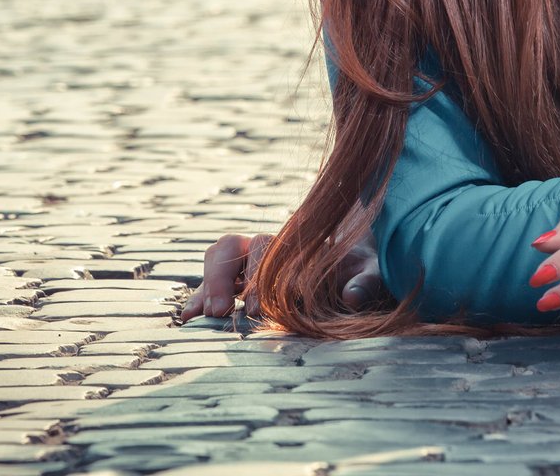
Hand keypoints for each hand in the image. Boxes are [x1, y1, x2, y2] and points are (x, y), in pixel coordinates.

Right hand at [175, 230, 384, 320]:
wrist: (354, 260)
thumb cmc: (361, 266)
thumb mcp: (371, 271)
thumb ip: (366, 280)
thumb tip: (354, 296)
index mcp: (294, 242)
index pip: (267, 249)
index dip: (258, 277)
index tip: (257, 310)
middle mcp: (266, 247)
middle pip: (234, 247)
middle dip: (223, 278)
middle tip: (222, 311)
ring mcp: (249, 263)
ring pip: (218, 258)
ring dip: (208, 284)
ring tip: (202, 316)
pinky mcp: (238, 283)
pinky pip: (211, 282)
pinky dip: (198, 296)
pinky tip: (188, 317)